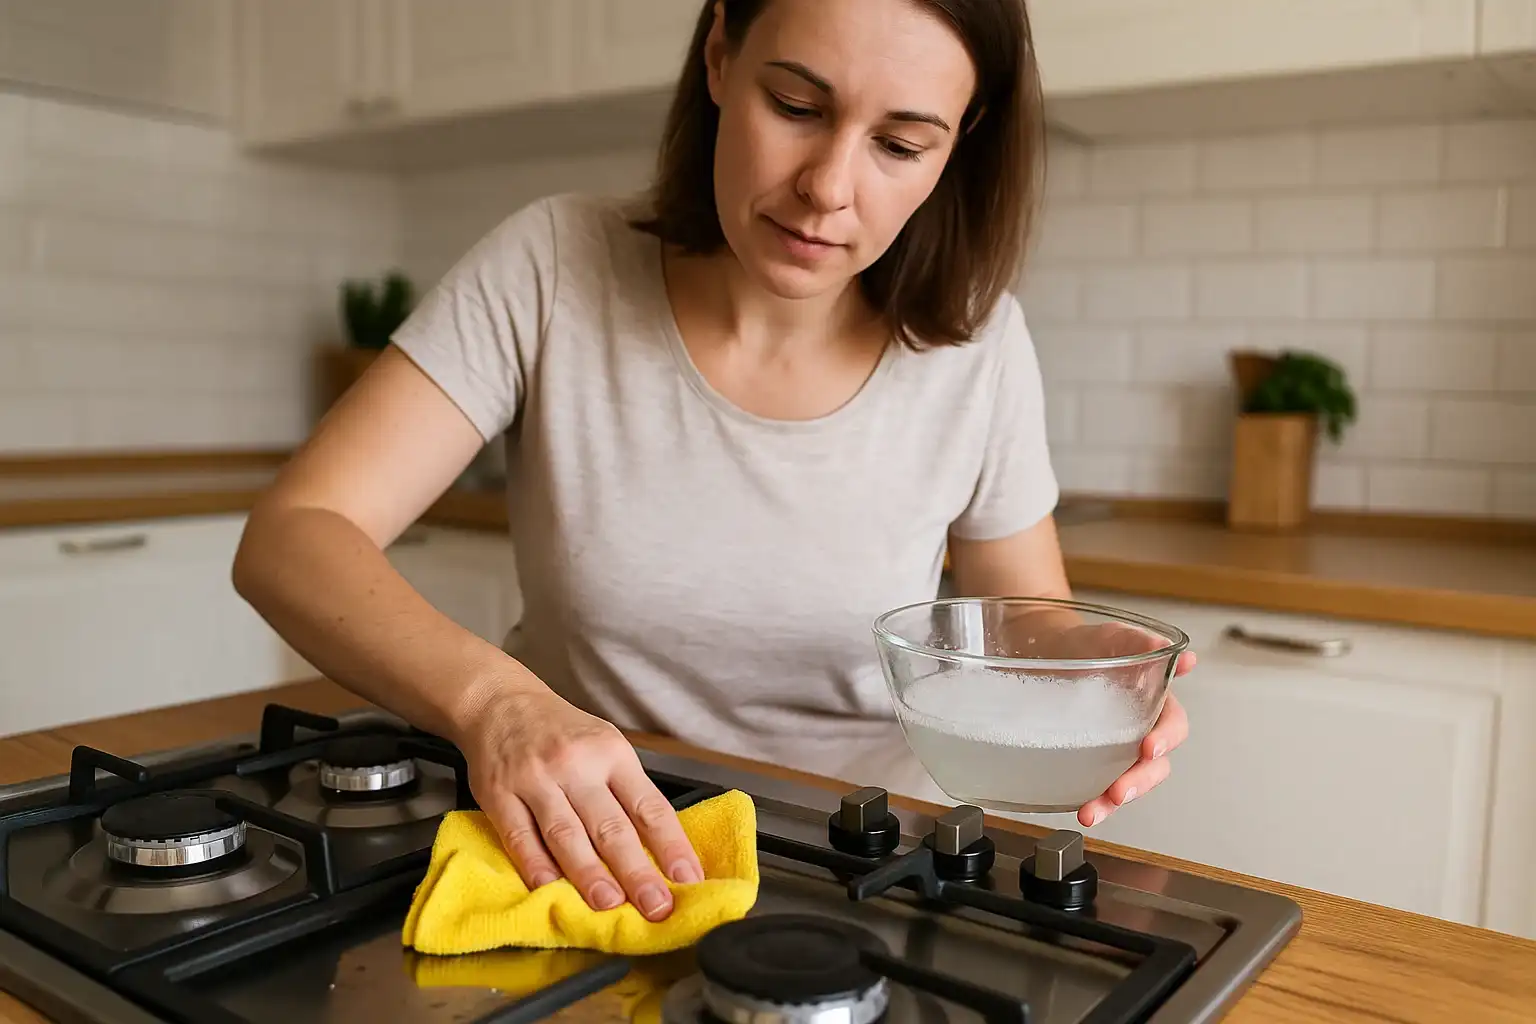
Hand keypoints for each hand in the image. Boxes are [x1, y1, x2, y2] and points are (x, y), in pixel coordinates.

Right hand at [455, 679, 703, 920]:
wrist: (501, 701)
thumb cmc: (564, 732)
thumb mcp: (606, 745)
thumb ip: (627, 791)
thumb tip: (661, 851)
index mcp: (612, 754)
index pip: (648, 806)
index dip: (671, 845)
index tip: (689, 879)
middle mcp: (576, 766)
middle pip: (610, 826)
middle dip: (636, 871)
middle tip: (657, 906)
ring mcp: (535, 780)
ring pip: (566, 834)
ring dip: (589, 874)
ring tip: (610, 904)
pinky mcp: (498, 795)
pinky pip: (519, 836)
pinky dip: (535, 865)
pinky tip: (551, 888)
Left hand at [1076, 640, 1194, 828]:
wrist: (1046, 649)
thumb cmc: (1088, 644)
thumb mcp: (1116, 636)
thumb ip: (1145, 643)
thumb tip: (1182, 655)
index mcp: (1154, 703)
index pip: (1173, 725)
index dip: (1166, 739)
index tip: (1148, 748)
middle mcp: (1139, 731)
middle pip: (1154, 766)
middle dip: (1140, 782)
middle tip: (1119, 792)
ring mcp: (1114, 750)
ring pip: (1126, 783)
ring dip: (1112, 802)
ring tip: (1092, 812)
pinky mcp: (1089, 761)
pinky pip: (1096, 786)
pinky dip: (1091, 801)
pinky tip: (1077, 808)